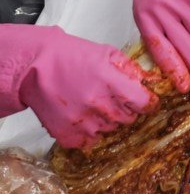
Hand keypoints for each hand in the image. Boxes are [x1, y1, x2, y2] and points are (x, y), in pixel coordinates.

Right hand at [1, 24, 156, 148]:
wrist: (35, 68)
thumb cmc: (72, 55)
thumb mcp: (106, 52)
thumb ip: (129, 68)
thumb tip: (149, 81)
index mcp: (109, 80)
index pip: (142, 102)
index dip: (149, 103)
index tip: (149, 102)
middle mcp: (97, 104)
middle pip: (128, 118)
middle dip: (128, 109)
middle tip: (117, 99)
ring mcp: (82, 122)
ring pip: (110, 129)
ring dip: (109, 119)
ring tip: (96, 104)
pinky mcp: (67, 136)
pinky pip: (90, 141)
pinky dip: (91, 132)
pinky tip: (84, 116)